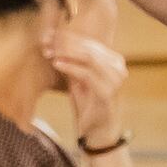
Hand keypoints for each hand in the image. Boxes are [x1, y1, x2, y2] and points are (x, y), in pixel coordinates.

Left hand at [43, 31, 131, 151]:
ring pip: (89, 57)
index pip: (90, 43)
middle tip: (48, 40)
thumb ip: (73, 62)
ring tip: (51, 51)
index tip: (51, 35)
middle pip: (89, 47)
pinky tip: (57, 64)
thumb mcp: (80, 79)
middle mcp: (118, 68)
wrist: (98, 131)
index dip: (70, 37)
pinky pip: (86, 74)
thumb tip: (55, 42)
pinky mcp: (107, 93)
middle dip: (66, 43)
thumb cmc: (88, 104)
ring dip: (67, 52)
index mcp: (114, 61)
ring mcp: (115, 81)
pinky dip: (70, 67)